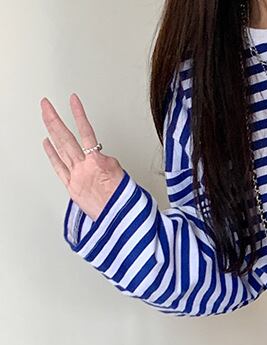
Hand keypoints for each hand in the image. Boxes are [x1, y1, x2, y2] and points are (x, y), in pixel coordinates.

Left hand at [41, 93, 124, 221]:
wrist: (121, 224)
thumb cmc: (126, 205)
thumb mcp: (125, 178)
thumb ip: (110, 164)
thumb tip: (102, 160)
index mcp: (99, 164)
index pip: (86, 132)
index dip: (78, 114)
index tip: (73, 100)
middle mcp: (84, 169)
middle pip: (66, 138)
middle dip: (54, 118)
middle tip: (46, 104)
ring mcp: (76, 178)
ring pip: (60, 149)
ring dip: (50, 131)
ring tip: (44, 116)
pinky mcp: (72, 188)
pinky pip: (58, 167)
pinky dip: (51, 154)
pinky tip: (46, 143)